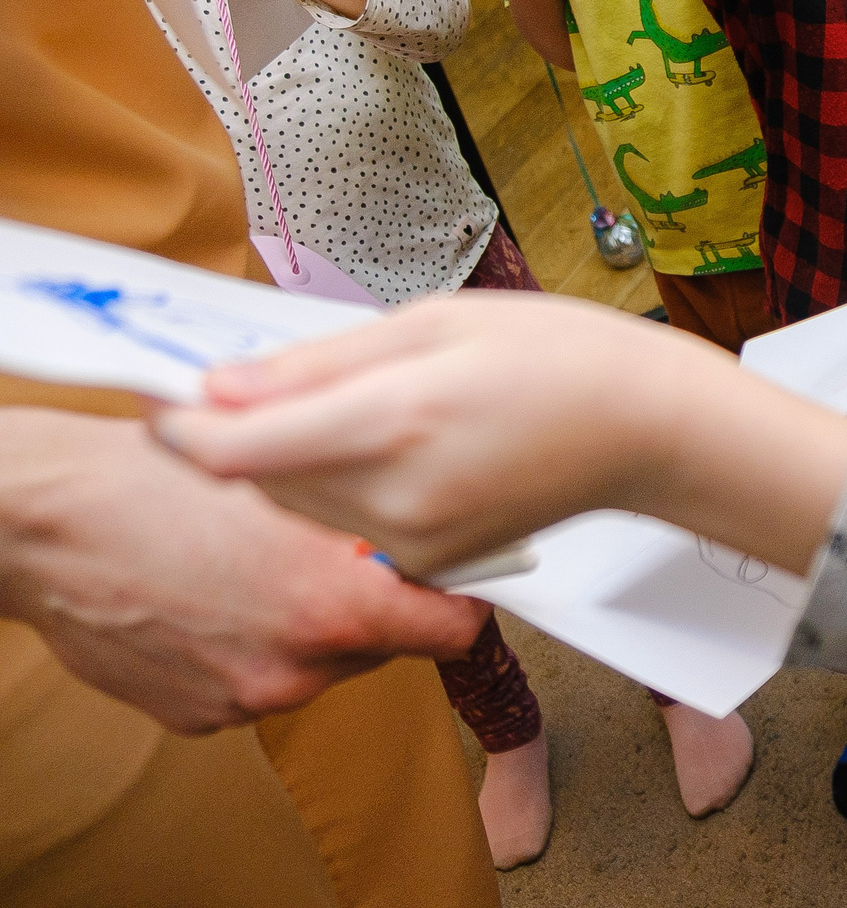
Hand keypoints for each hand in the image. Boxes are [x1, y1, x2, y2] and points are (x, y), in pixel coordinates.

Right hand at [0, 410, 481, 733]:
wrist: (43, 525)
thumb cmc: (155, 482)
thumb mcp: (289, 473)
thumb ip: (368, 512)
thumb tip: (430, 517)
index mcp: (333, 607)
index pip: (453, 629)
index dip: (460, 595)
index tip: (457, 571)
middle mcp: (297, 667)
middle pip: (386, 643)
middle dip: (377, 600)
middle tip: (342, 549)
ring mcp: (245, 698)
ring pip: (323, 662)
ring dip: (314, 624)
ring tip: (264, 565)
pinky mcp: (200, 716)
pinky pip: (261, 679)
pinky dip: (256, 645)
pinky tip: (218, 596)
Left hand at [153, 294, 700, 575]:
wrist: (645, 430)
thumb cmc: (558, 357)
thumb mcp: (434, 321)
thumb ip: (319, 362)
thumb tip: (221, 385)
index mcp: (396, 421)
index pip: (236, 449)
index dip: (178, 426)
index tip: (157, 395)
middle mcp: (395, 498)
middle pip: (257, 477)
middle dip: (240, 429)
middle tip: (257, 375)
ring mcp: (412, 540)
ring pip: (296, 501)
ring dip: (289, 455)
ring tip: (354, 400)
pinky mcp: (426, 561)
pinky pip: (343, 523)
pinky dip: (338, 483)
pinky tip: (390, 441)